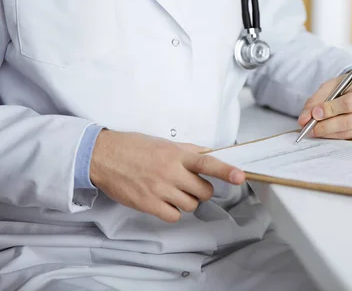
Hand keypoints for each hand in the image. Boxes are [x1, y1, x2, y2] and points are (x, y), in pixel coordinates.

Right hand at [90, 130, 244, 222]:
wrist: (103, 156)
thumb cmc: (134, 147)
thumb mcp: (164, 143)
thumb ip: (189, 150)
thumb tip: (211, 153)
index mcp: (177, 154)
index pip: (208, 162)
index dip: (226, 171)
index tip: (240, 176)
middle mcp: (171, 172)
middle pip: (203, 191)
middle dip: (200, 190)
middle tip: (188, 184)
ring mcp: (159, 189)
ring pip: (191, 205)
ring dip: (186, 201)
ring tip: (172, 191)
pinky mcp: (148, 204)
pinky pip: (174, 216)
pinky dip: (172, 212)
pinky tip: (163, 201)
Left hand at [298, 69, 351, 139]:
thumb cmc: (349, 87)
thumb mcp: (333, 85)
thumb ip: (317, 100)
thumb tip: (304, 119)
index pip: (348, 104)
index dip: (330, 110)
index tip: (314, 114)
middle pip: (348, 122)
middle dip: (326, 126)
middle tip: (310, 128)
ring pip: (348, 133)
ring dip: (328, 133)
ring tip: (314, 131)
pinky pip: (350, 138)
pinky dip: (335, 136)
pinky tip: (326, 133)